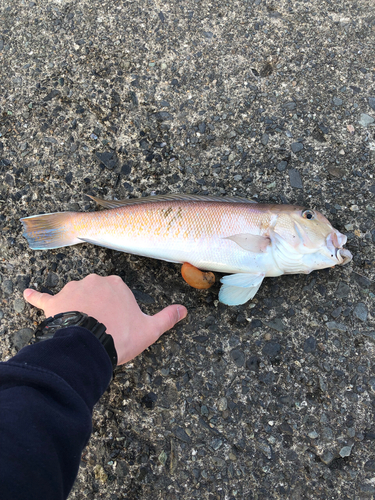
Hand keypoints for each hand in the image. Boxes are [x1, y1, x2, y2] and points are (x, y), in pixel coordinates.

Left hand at [23, 274, 186, 364]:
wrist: (89, 346)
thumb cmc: (119, 336)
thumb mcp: (149, 330)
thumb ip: (167, 318)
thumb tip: (185, 309)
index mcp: (116, 285)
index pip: (117, 293)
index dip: (118, 310)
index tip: (118, 325)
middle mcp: (94, 281)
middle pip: (97, 292)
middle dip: (98, 308)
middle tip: (101, 329)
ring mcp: (72, 290)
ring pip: (75, 296)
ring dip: (76, 307)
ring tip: (80, 329)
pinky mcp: (54, 302)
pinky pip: (42, 298)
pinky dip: (34, 297)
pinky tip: (26, 294)